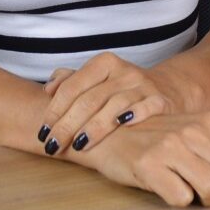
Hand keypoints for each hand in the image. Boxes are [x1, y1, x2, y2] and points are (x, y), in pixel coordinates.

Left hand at [38, 52, 201, 155]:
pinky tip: (120, 128)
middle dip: (67, 125)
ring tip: (77, 146)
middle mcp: (124, 71)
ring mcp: (144, 85)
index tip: (43, 131)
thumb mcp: (97, 81)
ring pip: (114, 106)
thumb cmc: (122, 90)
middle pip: (90, 99)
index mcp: (105, 63)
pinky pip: (147, 108)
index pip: (73, 86)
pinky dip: (134, 116)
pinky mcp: (161, 101)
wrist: (167, 90)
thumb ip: (71, 81)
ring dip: (94, 128)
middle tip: (53, 146)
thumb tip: (48, 89)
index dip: (55, 109)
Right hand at [77, 109, 209, 206]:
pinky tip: (172, 189)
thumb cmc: (161, 135)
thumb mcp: (201, 133)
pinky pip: (181, 198)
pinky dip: (181, 201)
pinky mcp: (149, 165)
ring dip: (209, 201)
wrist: (112, 130)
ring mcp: (172, 147)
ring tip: (196, 192)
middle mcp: (196, 130)